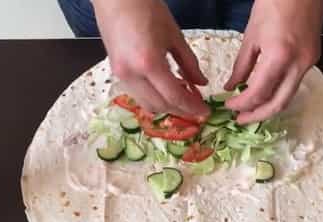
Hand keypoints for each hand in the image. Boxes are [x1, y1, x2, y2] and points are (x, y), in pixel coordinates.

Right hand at [93, 0, 208, 116]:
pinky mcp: (116, 73)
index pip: (174, 96)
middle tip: (197, 108)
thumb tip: (201, 83)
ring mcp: (121, 76)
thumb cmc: (147, 10)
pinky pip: (137, 94)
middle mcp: (132, 75)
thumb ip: (189, 63)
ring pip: (146, 104)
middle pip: (160, 105)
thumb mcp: (174, 36)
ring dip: (166, 106)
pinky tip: (166, 90)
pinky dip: (154, 97)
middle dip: (180, 110)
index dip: (192, 107)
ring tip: (183, 99)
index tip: (205, 111)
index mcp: (149, 63)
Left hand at [225, 0, 322, 123]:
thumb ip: (242, 66)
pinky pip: (294, 83)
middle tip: (239, 120)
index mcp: (279, 56)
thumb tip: (232, 86)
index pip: (258, 93)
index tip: (229, 107)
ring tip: (250, 110)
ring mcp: (309, 63)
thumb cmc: (274, 3)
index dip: (242, 105)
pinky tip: (264, 92)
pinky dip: (278, 92)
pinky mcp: (312, 58)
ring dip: (268, 106)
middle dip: (257, 116)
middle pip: (278, 104)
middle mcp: (298, 64)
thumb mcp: (251, 36)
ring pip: (288, 96)